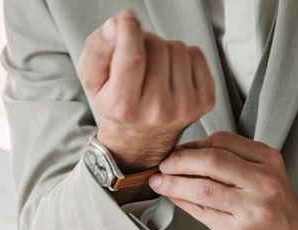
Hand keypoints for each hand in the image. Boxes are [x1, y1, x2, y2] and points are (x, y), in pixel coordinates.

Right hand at [76, 8, 215, 172]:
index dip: (129, 29)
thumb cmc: (116, 105)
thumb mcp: (93, 79)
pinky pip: (196, 54)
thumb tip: (117, 24)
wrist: (140, 140)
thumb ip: (97, 47)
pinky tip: (172, 75)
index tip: (126, 20)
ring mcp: (184, 108)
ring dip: (164, 50)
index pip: (132, 58)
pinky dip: (184, 57)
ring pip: (178, 47)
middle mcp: (157, 111)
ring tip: (154, 70)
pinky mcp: (204, 102)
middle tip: (138, 60)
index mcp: (125, 107)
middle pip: (156, 46)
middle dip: (145, 42)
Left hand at [148, 131, 297, 229]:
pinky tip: (173, 196)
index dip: (192, 145)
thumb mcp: (263, 173)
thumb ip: (231, 160)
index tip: (177, 151)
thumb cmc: (275, 207)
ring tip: (159, 181)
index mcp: (268, 160)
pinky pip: (201, 212)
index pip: (222, 141)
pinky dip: (181, 201)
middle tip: (163, 165)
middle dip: (178, 161)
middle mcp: (263, 181)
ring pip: (202, 188)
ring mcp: (252, 208)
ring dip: (173, 183)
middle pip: (211, 161)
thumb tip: (185, 153)